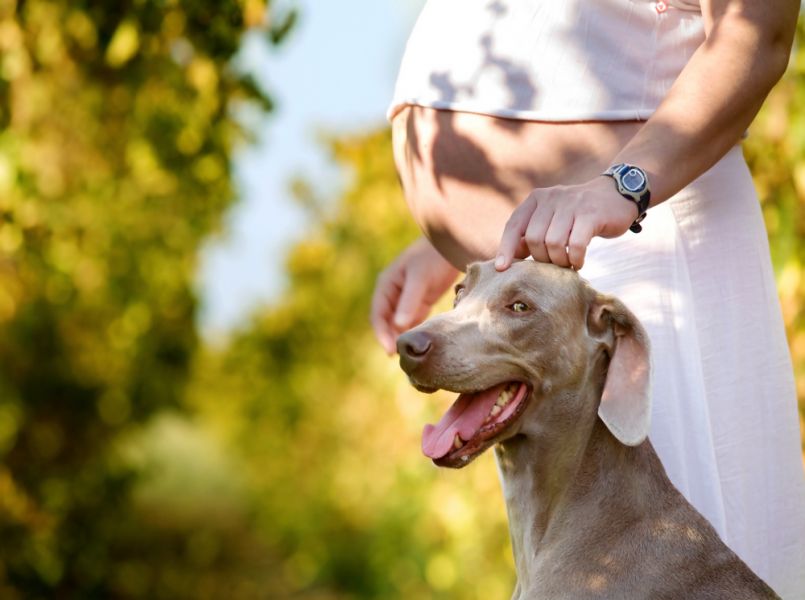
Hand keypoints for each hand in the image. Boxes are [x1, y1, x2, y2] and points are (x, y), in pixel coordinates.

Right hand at [371, 237, 459, 354]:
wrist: (453, 245)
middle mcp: (393, 293)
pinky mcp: (421, 301)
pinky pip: (414, 321)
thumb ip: (409, 302)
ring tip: (411, 355)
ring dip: (403, 337)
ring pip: (400, 323)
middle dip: (391, 339)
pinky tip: (423, 344)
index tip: (390, 351)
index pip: (378, 315)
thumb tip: (398, 325)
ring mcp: (407, 298)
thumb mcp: (420, 279)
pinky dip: (415, 332)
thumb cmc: (432, 258)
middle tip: (401, 358)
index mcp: (386, 285)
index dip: (382, 334)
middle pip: (387, 322)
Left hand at [495, 177, 638, 270]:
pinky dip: (575, 259)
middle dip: (542, 258)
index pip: (514, 225)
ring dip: (559, 261)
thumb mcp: (552, 220)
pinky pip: (575, 245)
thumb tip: (508, 259)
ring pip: (553, 243)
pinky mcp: (591, 214)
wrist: (617, 194)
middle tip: (554, 264)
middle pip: (533, 238)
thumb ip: (531, 234)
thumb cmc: (579, 215)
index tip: (501, 268)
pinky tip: (578, 262)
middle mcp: (551, 198)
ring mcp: (572, 204)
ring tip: (567, 263)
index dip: (506, 248)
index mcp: (537, 199)